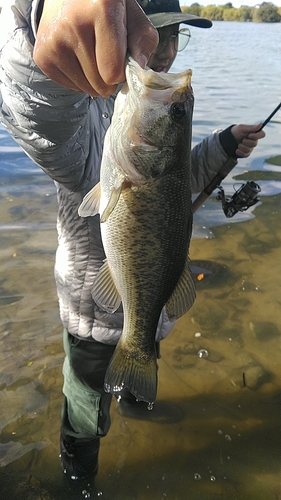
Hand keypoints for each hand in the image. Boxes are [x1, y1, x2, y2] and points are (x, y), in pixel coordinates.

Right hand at [33, 0, 157, 96]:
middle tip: (106, 57)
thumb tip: (140, 69)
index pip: (113, 71)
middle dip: (108, 78)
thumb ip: (143, 41)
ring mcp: (54, 41)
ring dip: (94, 81)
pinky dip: (78, 79)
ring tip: (92, 55)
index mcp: (101, 10)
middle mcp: (73, 24)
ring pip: (85, 88)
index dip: (121, 71)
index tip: (119, 58)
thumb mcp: (131, 14)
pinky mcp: (42, 56)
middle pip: (100, 83)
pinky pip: (70, 86)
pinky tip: (78, 58)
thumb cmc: (104, 7)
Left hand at [230, 123, 265, 157]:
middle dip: (246, 142)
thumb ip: (251, 127)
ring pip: (249, 150)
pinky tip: (237, 149)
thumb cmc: (235, 132)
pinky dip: (239, 152)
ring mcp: (250, 148)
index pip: (262, 134)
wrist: (227, 140)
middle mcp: (254, 141)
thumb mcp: (241, 128)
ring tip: (238, 144)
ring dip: (242, 146)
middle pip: (255, 144)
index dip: (257, 136)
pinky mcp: (246, 153)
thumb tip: (261, 124)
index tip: (249, 135)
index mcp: (254, 133)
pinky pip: (245, 154)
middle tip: (242, 140)